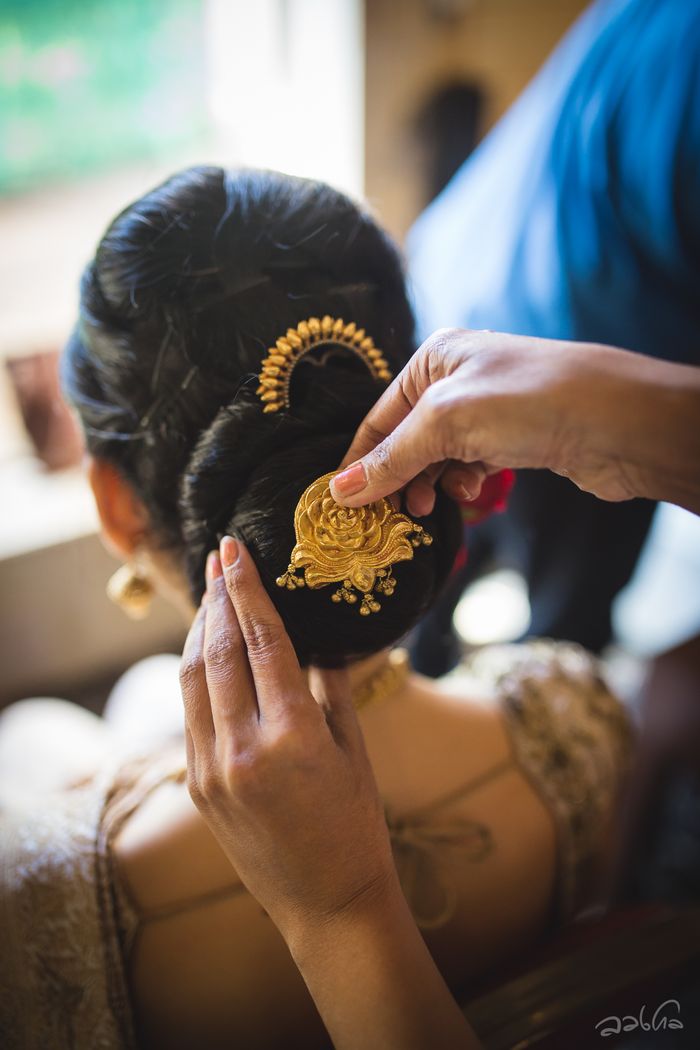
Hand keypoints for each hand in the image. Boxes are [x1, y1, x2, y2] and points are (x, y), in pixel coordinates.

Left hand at [179, 536, 398, 945]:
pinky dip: (195, 671)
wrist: (326, 900)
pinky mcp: (195, 785)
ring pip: (193, 678)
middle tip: (220, 556)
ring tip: (211, 593)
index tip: (235, 549)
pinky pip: (189, 712)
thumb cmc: (356, 823)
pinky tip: (206, 649)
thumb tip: (318, 635)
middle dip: (217, 596)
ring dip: (199, 628)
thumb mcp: (355, 749)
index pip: (262, 642)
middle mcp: (243, 750)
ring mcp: (211, 770)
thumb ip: (333, 686)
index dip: (248, 589)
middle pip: (218, 651)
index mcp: (293, 736)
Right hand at [329, 328, 673, 512]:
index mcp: (435, 358)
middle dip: (398, 476)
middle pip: (407, 438)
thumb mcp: (445, 423)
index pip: (379, 415)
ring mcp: (488, 410)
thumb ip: (392, 458)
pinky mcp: (514, 438)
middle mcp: (458, 379)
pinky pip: (471, 465)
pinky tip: (474, 491)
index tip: (341, 502)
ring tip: (432, 505)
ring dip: (432, 483)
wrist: (615, 420)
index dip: (360, 459)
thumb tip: (339, 491)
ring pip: (439, 457)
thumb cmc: (527, 401)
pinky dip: (465, 482)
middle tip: (392, 515)